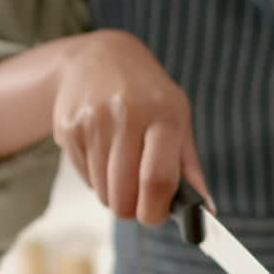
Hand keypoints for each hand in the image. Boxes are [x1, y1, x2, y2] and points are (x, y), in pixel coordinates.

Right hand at [53, 30, 212, 224]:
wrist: (100, 57)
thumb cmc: (148, 94)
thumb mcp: (178, 118)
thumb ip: (189, 167)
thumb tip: (205, 211)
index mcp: (164, 114)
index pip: (158, 179)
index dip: (156, 211)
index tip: (156, 216)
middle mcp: (126, 114)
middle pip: (125, 194)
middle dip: (133, 209)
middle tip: (139, 199)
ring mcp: (93, 121)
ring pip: (103, 192)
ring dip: (114, 194)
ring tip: (122, 168)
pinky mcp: (68, 128)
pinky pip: (85, 178)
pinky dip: (96, 179)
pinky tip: (104, 153)